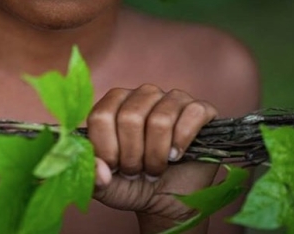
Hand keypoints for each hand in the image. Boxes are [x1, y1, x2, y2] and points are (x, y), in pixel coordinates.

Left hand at [87, 85, 217, 231]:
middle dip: (132, 155)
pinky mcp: (199, 109)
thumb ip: (93, 176)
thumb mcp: (106, 186)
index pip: (101, 116)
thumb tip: (100, 169)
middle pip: (130, 117)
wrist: (168, 199)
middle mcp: (142, 94)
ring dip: (156, 155)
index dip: (107, 148)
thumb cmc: (133, 185)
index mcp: (114, 104)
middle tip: (137, 171)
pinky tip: (177, 155)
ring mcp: (172, 98)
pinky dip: (183, 141)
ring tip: (155, 169)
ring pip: (160, 119)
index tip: (114, 168)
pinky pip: (192, 114)